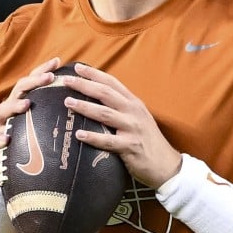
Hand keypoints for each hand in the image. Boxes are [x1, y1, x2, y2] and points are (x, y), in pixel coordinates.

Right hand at [0, 57, 61, 183]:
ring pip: (3, 110)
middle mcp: (11, 110)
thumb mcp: (44, 125)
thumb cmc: (32, 142)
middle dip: (32, 82)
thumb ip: (56, 113)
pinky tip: (7, 139)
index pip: (33, 81)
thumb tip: (84, 103)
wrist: (9, 166)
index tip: (57, 61)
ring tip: (26, 105)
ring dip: (14, 106)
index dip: (43, 70)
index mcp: (24, 102)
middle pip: (19, 90)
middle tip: (48, 78)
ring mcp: (2, 125)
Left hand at [61, 62, 181, 188]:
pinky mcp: (130, 146)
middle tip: (66, 80)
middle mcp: (133, 112)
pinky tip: (79, 134)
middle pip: (106, 94)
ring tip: (68, 102)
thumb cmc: (148, 141)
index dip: (94, 74)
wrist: (166, 164)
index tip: (77, 67)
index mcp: (134, 103)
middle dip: (85, 85)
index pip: (112, 83)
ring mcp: (132, 128)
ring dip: (85, 107)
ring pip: (105, 114)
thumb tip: (97, 100)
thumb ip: (122, 108)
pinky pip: (108, 141)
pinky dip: (93, 137)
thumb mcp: (138, 118)